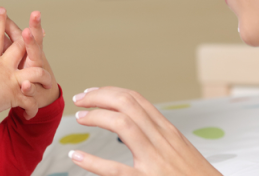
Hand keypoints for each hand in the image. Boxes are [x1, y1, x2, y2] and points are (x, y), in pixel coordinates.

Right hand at [0, 7, 52, 118]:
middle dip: (30, 38)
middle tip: (35, 30)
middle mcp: (3, 67)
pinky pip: (29, 102)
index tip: (1, 8)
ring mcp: (11, 81)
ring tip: (47, 82)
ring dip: (43, 77)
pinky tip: (30, 114)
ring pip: (35, 72)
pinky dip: (31, 109)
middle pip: (21, 47)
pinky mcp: (15, 96)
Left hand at [69, 87, 221, 175]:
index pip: (136, 100)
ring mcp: (156, 161)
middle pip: (127, 104)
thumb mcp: (181, 150)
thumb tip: (133, 125)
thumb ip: (158, 137)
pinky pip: (116, 169)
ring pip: (122, 124)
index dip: (110, 92)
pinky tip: (77, 157)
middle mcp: (162, 140)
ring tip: (80, 118)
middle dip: (99, 97)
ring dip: (96, 117)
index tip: (92, 93)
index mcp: (168, 132)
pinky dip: (93, 162)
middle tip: (80, 100)